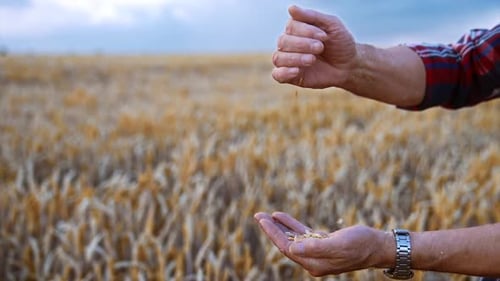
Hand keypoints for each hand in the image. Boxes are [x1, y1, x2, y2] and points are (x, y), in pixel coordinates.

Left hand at [254, 212, 391, 276]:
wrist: (378, 246)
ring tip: (266, 215)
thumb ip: (315, 247)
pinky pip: (302, 233)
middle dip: (271, 230)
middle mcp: (313, 260)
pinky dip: (291, 224)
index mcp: (314, 263)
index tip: (262, 220)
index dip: (273, 234)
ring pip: (292, 238)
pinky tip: (281, 216)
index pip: (286, 248)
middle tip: (257, 215)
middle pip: (286, 243)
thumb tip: (292, 248)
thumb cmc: (361, 244)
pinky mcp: (322, 244)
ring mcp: (317, 252)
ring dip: (279, 226)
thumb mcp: (338, 244)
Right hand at [272, 5, 356, 88]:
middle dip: (302, 44)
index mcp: (297, 29)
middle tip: (320, 48)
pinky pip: (277, 74)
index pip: (291, 26)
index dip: (306, 31)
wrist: (349, 66)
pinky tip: (297, 70)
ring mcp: (288, 60)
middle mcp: (289, 44)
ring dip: (295, 58)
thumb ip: (312, 16)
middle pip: (283, 41)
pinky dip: (284, 72)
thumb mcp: (332, 25)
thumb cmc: (340, 44)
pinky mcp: (290, 76)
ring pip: (278, 57)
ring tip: (312, 60)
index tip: (324, 36)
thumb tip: (291, 8)